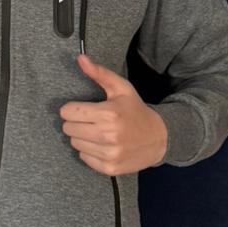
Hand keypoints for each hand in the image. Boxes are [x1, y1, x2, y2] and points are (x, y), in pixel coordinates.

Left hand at [60, 53, 167, 175]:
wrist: (159, 138)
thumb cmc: (135, 110)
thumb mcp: (121, 89)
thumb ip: (99, 73)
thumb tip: (80, 58)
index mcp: (108, 113)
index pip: (68, 112)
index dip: (73, 108)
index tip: (84, 108)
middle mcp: (108, 135)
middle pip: (68, 128)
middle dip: (76, 122)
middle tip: (91, 121)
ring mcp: (109, 154)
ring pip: (74, 143)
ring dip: (82, 137)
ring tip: (98, 132)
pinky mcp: (109, 168)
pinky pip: (83, 157)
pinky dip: (89, 151)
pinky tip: (103, 145)